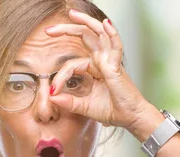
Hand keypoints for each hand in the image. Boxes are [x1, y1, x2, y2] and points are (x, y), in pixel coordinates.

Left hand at [45, 10, 153, 130]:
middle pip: (84, 37)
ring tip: (72, 14)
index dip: (60, 76)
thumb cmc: (113, 110)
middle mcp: (102, 61)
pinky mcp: (117, 66)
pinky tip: (106, 25)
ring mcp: (110, 61)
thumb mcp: (85, 106)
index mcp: (94, 68)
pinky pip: (115, 46)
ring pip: (98, 34)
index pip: (72, 64)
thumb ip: (69, 102)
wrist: (130, 118)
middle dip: (66, 30)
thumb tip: (51, 97)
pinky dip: (112, 34)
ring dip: (86, 22)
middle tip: (49, 31)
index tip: (52, 90)